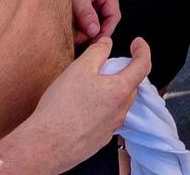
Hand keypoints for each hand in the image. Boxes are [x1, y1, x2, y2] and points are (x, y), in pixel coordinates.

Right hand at [14, 37, 150, 169]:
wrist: (45, 145)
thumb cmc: (61, 107)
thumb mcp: (79, 68)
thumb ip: (97, 52)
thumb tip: (107, 43)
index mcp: (120, 90)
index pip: (143, 66)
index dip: (142, 50)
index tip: (137, 43)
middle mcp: (120, 111)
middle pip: (131, 86)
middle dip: (124, 72)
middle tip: (108, 65)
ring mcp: (111, 128)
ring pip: (119, 104)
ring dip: (112, 91)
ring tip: (92, 86)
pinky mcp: (99, 140)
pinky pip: (107, 119)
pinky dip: (102, 109)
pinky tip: (83, 107)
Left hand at [69, 0, 120, 44]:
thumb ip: (86, 13)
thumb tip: (94, 31)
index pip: (113, 15)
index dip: (106, 30)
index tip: (96, 41)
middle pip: (103, 21)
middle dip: (91, 33)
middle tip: (79, 40)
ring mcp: (92, 3)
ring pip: (92, 24)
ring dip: (82, 32)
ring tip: (70, 35)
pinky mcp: (82, 9)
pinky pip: (83, 23)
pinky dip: (76, 28)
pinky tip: (68, 29)